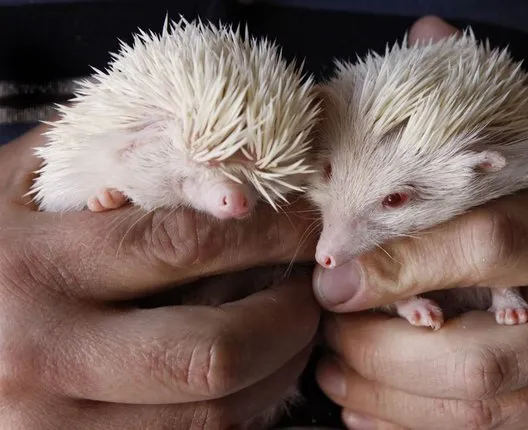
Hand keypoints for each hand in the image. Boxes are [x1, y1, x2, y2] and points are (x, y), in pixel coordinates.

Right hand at [0, 124, 319, 427]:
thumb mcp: (20, 189)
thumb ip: (105, 158)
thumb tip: (208, 140)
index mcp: (35, 267)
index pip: (183, 246)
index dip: (268, 236)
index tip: (311, 228)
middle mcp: (43, 356)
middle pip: (213, 354)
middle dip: (288, 321)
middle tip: (311, 292)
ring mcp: (56, 428)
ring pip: (213, 415)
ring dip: (277, 372)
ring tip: (291, 332)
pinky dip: (239, 411)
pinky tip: (249, 376)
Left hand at [311, 17, 527, 429]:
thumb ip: (483, 101)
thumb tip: (419, 37)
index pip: (485, 248)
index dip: (398, 267)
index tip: (330, 277)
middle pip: (476, 355)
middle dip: (379, 353)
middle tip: (324, 333)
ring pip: (482, 410)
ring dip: (389, 400)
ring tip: (334, 374)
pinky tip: (373, 411)